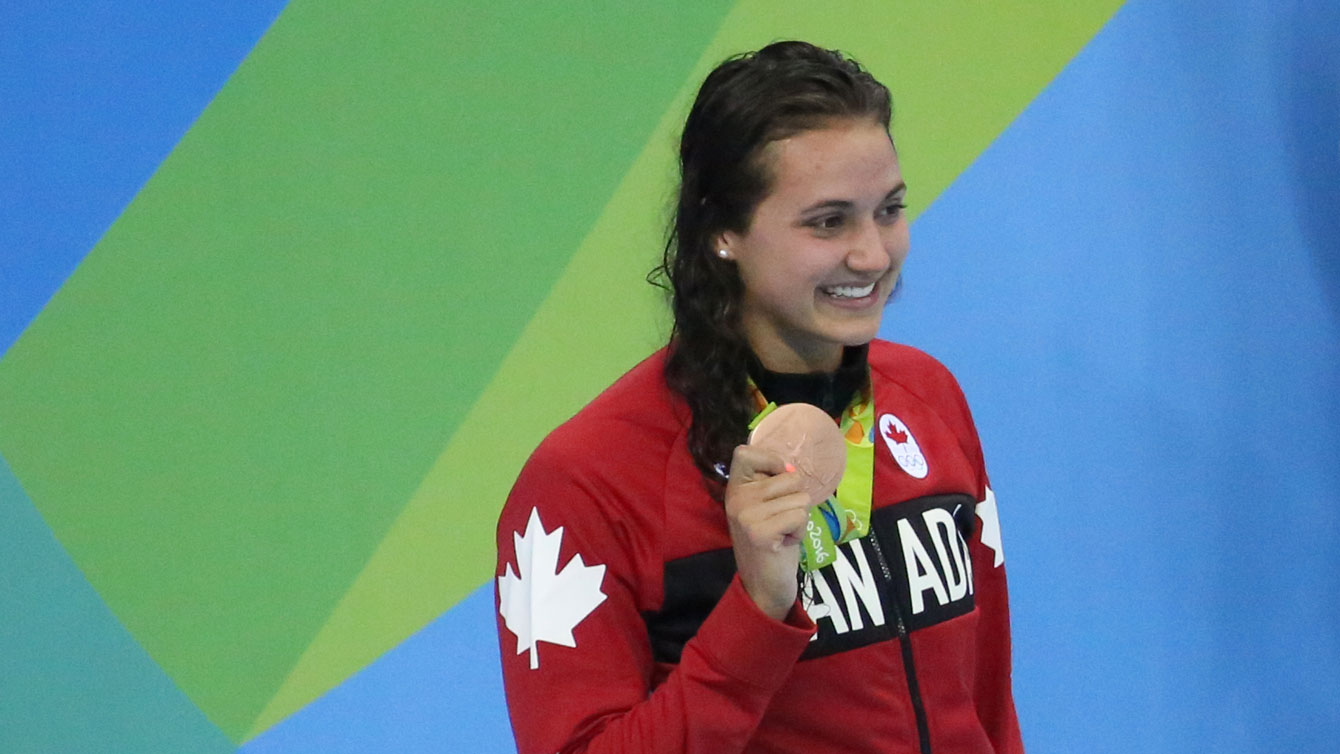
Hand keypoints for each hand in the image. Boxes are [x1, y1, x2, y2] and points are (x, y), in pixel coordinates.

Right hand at [724, 444, 813, 620]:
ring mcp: (746, 515)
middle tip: (779, 522)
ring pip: (799, 498)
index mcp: (734, 488)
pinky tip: (784, 544)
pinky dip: (799, 531)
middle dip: (795, 500)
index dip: (771, 459)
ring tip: (782, 533)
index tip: (778, 479)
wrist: (763, 585)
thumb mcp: (764, 507)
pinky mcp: (760, 532)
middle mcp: (736, 498)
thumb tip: (792, 468)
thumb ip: (771, 485)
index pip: (745, 452)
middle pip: (790, 477)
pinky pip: (799, 516)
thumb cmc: (771, 543)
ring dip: (798, 518)